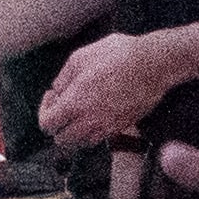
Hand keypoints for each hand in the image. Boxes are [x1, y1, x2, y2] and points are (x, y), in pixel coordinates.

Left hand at [36, 28, 181, 148]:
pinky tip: (98, 112)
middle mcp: (89, 121)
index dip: (44, 110)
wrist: (154, 64)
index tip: (52, 97)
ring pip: (81, 143)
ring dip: (75, 131)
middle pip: (62, 140)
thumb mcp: (81, 57)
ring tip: (81, 111)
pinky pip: (100, 138)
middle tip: (65, 106)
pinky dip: (93, 131)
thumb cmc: (119, 55)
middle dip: (58, 125)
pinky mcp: (122, 126)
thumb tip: (57, 90)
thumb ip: (63, 77)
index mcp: (75, 103)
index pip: (47, 125)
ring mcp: (107, 127)